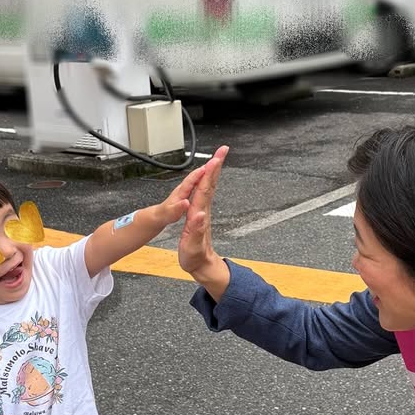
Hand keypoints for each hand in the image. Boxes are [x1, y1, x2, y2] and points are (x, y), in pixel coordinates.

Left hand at [156, 159, 215, 226]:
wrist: (159, 214)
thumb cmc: (165, 214)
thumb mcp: (169, 214)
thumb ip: (176, 209)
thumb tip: (185, 203)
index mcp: (180, 193)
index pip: (191, 181)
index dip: (199, 174)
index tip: (208, 166)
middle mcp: (184, 187)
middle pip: (198, 173)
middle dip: (209, 163)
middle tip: (221, 152)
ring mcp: (187, 188)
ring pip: (200, 175)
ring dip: (210, 167)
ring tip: (219, 159)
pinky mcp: (189, 190)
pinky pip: (200, 179)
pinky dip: (207, 174)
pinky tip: (211, 173)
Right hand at [178, 145, 228, 275]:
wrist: (202, 265)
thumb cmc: (195, 257)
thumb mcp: (192, 246)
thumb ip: (195, 230)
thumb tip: (199, 214)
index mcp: (198, 214)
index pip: (205, 190)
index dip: (209, 174)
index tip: (215, 159)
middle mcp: (203, 210)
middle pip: (210, 183)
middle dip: (216, 165)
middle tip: (222, 149)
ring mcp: (203, 211)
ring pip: (209, 186)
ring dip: (213, 171)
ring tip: (217, 157)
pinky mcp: (201, 214)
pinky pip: (205, 192)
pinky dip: (207, 181)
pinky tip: (208, 176)